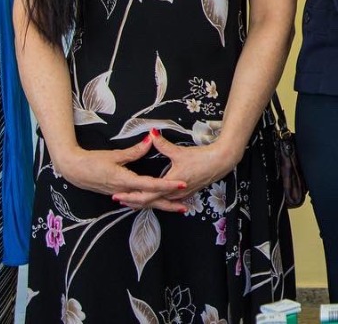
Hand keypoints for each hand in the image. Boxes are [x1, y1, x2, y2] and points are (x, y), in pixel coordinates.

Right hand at [52, 136, 186, 207]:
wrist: (72, 170)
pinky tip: (155, 203)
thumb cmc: (91, 161)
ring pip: (143, 203)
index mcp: (124, 181)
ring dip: (159, 205)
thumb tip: (151, 139)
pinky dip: (147, 203)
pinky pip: (135, 201)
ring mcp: (120, 194)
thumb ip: (134, 151)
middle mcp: (123, 191)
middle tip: (185, 207)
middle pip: (149, 201)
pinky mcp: (117, 194)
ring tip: (175, 208)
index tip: (182, 184)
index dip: (167, 185)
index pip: (151, 185)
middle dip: (167, 204)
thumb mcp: (114, 155)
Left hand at [113, 132, 242, 211]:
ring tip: (130, 201)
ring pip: (157, 203)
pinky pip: (166, 201)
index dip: (130, 196)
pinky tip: (151, 200)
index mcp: (169, 184)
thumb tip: (151, 134)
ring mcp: (180, 196)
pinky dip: (155, 201)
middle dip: (133, 202)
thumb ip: (162, 144)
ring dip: (143, 203)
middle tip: (119, 200)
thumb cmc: (201, 158)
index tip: (117, 195)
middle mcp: (173, 194)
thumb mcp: (179, 152)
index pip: (145, 195)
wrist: (220, 163)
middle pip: (149, 203)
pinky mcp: (185, 195)